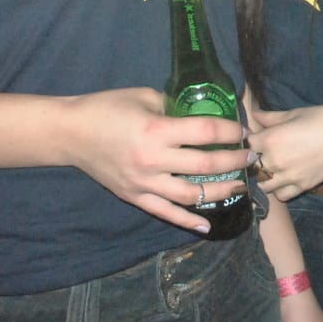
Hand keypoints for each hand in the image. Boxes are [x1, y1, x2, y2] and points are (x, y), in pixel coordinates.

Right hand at [59, 87, 251, 233]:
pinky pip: (165, 213)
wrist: (71, 133)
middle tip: (252, 158)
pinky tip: (207, 225)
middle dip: (234, 162)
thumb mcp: (145, 96)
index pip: (205, 133)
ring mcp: (144, 182)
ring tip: (239, 186)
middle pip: (205, 165)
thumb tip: (202, 114)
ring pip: (191, 194)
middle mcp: (153, 160)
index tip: (244, 132)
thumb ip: (174, 107)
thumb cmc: (108, 107)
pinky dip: (187, 221)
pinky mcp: (134, 196)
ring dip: (220, 192)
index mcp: (157, 129)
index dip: (230, 132)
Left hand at [248, 93, 322, 197]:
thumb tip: (254, 116)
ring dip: (263, 177)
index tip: (254, 138)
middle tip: (260, 154)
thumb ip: (271, 117)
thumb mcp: (295, 113)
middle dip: (253, 161)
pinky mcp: (303, 187)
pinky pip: (281, 195)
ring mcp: (289, 177)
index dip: (248, 140)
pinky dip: (279, 189)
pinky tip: (284, 179)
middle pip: (251, 168)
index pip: (246, 144)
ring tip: (270, 168)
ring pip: (263, 185)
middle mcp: (276, 161)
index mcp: (272, 139)